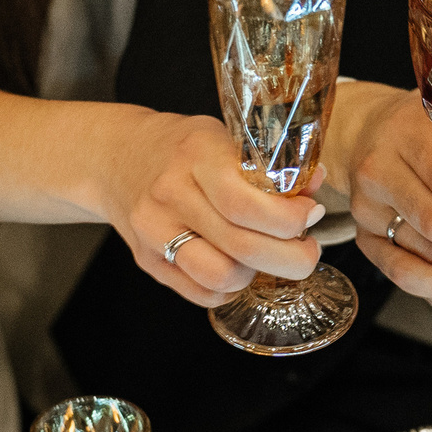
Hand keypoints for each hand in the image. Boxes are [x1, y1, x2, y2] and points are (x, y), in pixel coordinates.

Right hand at [98, 112, 323, 305]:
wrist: (117, 158)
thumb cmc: (181, 148)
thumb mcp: (224, 138)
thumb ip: (268, 165)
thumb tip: (314, 187)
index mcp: (196, 155)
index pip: (245, 203)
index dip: (288, 219)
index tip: (309, 216)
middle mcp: (171, 195)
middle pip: (241, 246)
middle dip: (290, 258)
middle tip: (307, 252)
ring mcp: (154, 232)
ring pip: (221, 278)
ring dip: (256, 274)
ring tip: (264, 256)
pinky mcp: (147, 261)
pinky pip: (200, 294)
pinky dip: (230, 290)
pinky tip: (237, 267)